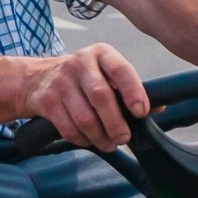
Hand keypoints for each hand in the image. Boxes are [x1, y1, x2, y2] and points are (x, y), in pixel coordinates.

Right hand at [19, 44, 148, 151]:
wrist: (37, 78)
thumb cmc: (83, 78)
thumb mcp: (105, 74)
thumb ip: (130, 88)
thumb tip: (159, 107)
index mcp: (101, 54)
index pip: (120, 70)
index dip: (133, 92)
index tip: (141, 112)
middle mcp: (80, 63)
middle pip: (101, 96)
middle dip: (116, 123)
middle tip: (124, 138)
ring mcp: (61, 81)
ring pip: (84, 117)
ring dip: (100, 136)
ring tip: (109, 144)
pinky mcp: (46, 101)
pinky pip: (68, 128)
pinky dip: (82, 140)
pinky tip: (89, 140)